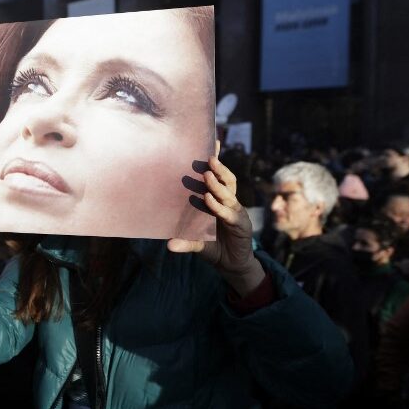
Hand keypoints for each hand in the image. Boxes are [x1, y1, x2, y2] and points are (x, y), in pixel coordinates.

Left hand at [167, 147, 263, 297]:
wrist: (230, 264)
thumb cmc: (213, 246)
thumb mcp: (195, 242)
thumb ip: (184, 241)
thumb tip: (167, 245)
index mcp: (217, 199)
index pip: (217, 177)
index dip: (215, 161)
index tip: (211, 143)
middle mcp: (227, 202)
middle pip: (226, 180)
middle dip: (219, 168)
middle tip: (209, 157)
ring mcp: (235, 212)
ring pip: (228, 193)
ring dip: (217, 184)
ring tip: (207, 175)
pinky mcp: (241, 224)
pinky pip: (229, 212)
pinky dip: (218, 206)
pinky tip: (209, 199)